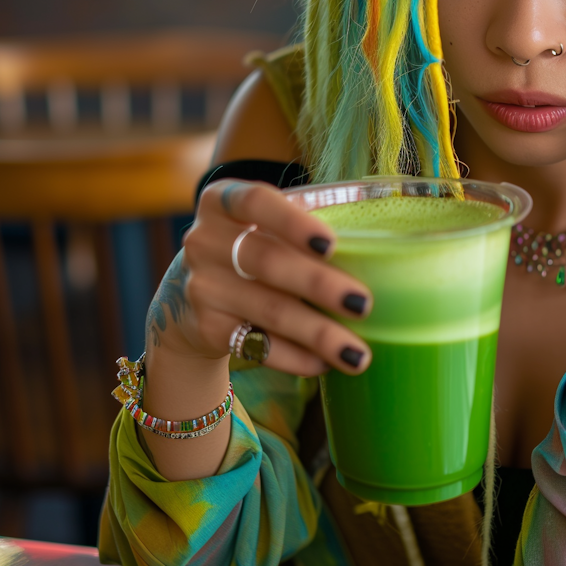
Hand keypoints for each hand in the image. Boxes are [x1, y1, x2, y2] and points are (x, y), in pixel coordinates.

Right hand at [149, 180, 372, 377]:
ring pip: (268, 310)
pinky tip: (324, 363)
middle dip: (319, 284)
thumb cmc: (249, 250)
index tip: (331, 245)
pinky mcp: (207, 328)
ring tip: (358, 353)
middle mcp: (205, 241)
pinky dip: (295, 357)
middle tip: (363, 304)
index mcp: (222, 201)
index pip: (254, 202)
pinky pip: (257, 346)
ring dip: (318, 333)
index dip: (292, 222)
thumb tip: (377, 250)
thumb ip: (299, 227)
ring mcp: (202, 286)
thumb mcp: (260, 225)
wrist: (188, 297)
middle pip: (267, 261)